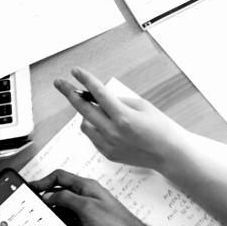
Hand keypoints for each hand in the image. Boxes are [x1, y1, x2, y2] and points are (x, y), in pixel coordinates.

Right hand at [29, 169, 175, 225]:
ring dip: (52, 206)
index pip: (60, 176)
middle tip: (32, 201)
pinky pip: (70, 215)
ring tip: (41, 213)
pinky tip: (56, 224)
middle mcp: (87, 194)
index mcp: (86, 186)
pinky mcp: (89, 220)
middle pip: (60, 188)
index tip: (30, 188)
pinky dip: (60, 217)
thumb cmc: (115, 223)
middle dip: (45, 193)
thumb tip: (49, 195)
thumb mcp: (86, 208)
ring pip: (64, 202)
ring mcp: (88, 207)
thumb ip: (66, 199)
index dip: (43, 181)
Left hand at [54, 67, 185, 170]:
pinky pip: (93, 137)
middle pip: (83, 109)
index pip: (98, 93)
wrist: (167, 154)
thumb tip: (102, 97)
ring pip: (84, 125)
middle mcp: (112, 131)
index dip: (85, 80)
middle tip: (60, 83)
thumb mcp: (143, 106)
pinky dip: (95, 128)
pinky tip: (106, 125)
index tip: (75, 71)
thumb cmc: (159, 128)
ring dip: (85, 114)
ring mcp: (108, 144)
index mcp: (123, 116)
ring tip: (96, 110)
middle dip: (69, 93)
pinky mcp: (107, 154)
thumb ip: (120, 101)